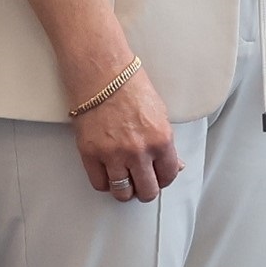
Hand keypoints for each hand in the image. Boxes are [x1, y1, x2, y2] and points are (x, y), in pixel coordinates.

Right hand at [69, 54, 181, 201]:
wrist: (101, 73)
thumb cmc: (130, 87)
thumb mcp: (160, 114)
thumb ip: (166, 144)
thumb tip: (174, 165)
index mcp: (161, 140)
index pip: (168, 176)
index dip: (164, 179)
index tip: (158, 177)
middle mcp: (139, 151)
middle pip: (147, 191)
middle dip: (146, 189)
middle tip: (142, 183)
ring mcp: (113, 154)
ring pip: (122, 193)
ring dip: (125, 190)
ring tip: (124, 180)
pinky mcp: (90, 153)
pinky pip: (100, 183)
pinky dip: (105, 182)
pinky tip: (108, 173)